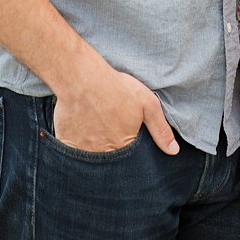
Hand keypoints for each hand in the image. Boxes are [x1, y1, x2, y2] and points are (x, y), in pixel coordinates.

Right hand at [53, 68, 177, 154]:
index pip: (130, 158)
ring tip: (96, 126)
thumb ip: (161, 130)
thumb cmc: (117, 89)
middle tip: (108, 127)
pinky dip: (77, 144)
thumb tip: (174, 151)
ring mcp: (83, 150)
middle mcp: (103, 153)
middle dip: (111, 148)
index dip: (129, 147)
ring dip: (95, 146)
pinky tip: (81, 128)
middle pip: (110, 159)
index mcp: (124, 145)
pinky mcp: (66, 143)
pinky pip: (72, 152)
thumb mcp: (148, 104)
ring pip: (91, 156)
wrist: (83, 80)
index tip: (125, 134)